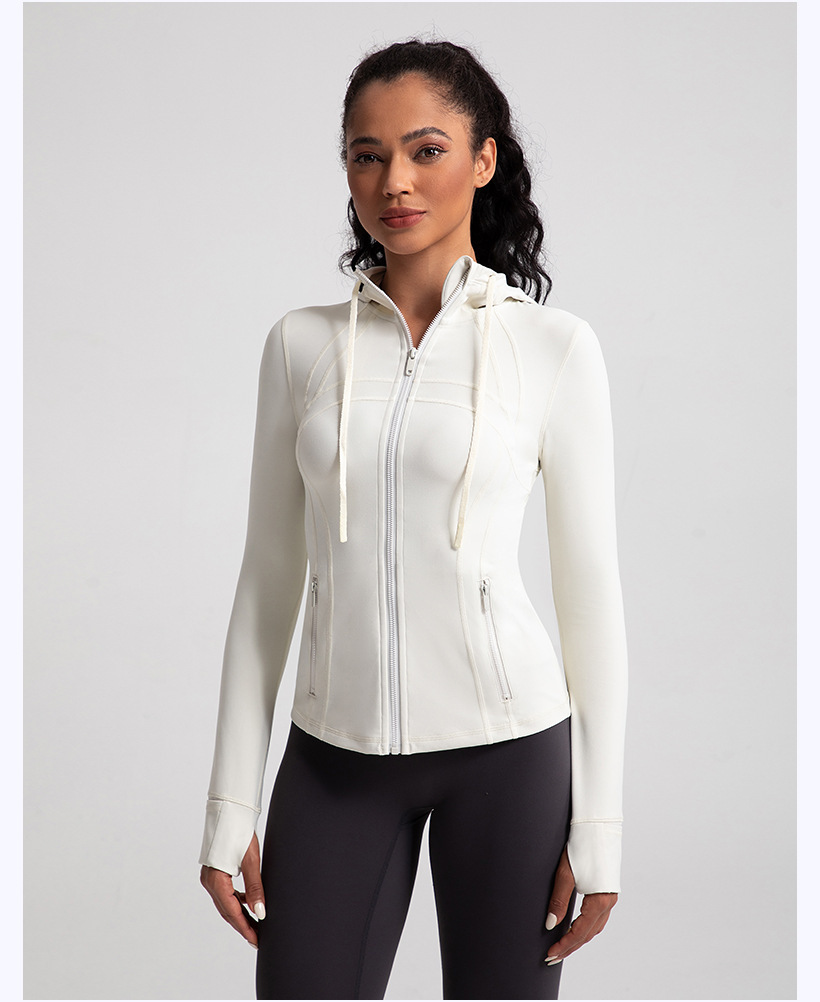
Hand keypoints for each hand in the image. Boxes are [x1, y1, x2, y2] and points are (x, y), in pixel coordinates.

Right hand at [200, 832, 265, 947]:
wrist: (229, 812)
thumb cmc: (239, 832)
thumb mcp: (251, 861)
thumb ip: (255, 889)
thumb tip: (260, 912)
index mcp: (216, 881)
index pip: (232, 912)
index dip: (245, 928)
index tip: (256, 940)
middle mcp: (209, 882)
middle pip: (227, 911)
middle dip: (242, 925)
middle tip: (257, 937)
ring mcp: (209, 877)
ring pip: (225, 903)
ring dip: (239, 914)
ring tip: (254, 923)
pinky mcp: (213, 872)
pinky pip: (224, 892)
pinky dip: (235, 901)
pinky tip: (246, 901)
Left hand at [544, 847, 616, 964]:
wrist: (598, 825)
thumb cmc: (582, 845)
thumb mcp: (565, 873)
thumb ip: (558, 901)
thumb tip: (550, 924)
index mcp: (600, 901)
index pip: (580, 932)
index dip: (564, 945)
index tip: (550, 953)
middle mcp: (609, 901)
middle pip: (588, 934)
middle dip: (570, 946)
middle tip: (552, 956)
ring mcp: (610, 896)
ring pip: (594, 927)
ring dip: (578, 938)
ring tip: (562, 946)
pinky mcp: (607, 889)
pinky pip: (597, 916)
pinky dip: (585, 926)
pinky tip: (575, 926)